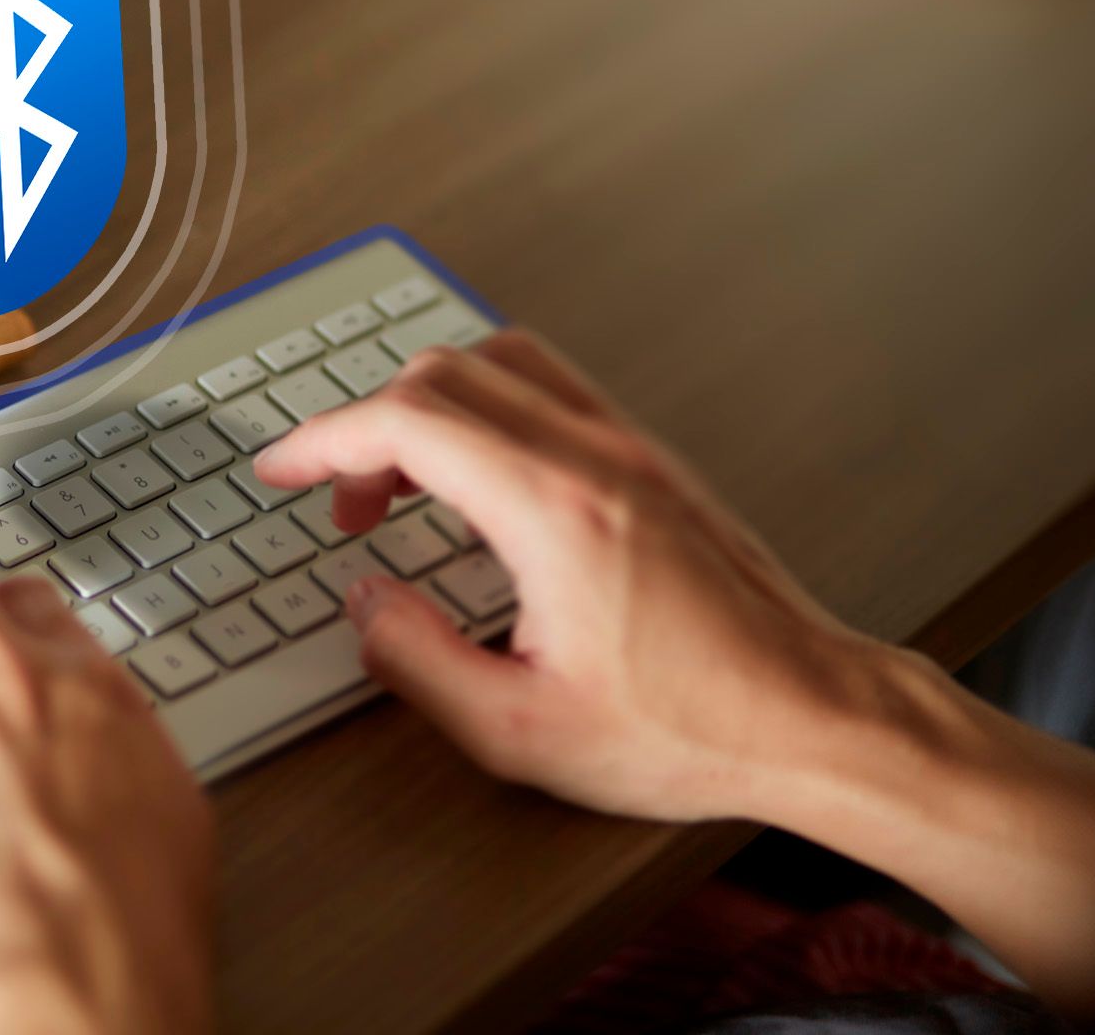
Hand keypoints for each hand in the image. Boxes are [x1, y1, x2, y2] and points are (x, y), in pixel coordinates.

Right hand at [253, 329, 878, 825]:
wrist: (812, 717)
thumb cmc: (692, 728)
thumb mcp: (521, 731)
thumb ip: (418, 660)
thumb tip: (368, 604)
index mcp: (553, 508)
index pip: (407, 422)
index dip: (323, 441)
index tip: (283, 468)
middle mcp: (593, 456)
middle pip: (443, 375)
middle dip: (367, 430)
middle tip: (344, 506)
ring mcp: (630, 449)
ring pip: (500, 362)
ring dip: (429, 408)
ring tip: (405, 485)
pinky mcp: (653, 462)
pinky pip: (548, 388)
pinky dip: (486, 410)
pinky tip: (480, 485)